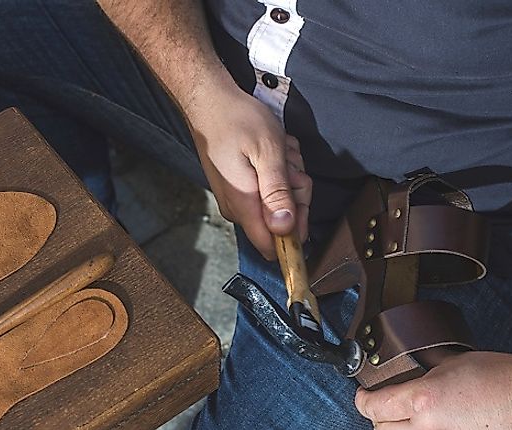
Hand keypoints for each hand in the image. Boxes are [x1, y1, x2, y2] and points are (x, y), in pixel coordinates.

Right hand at [185, 88, 311, 259]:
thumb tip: (285, 229)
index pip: (271, 246)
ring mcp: (238, 198)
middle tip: (288, 163)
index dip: (294, 234)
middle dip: (295, 192)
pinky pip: (270, 189)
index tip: (301, 203)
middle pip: (282, 222)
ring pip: (280, 201)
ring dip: (288, 176)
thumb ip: (277, 193)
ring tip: (277, 151)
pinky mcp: (240, 188)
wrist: (211, 102)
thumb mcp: (268, 153)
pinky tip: (271, 151)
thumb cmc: (238, 121)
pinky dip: (279, 170)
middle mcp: (238, 208)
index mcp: (244, 204)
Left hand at [354, 351, 511, 429]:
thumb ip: (422, 375)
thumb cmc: (503, 375)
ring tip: (404, 424)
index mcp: (423, 401)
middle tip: (381, 409)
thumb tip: (404, 375)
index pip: (374, 407)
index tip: (361, 396)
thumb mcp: (450, 362)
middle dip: (378, 419)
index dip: (362, 400)